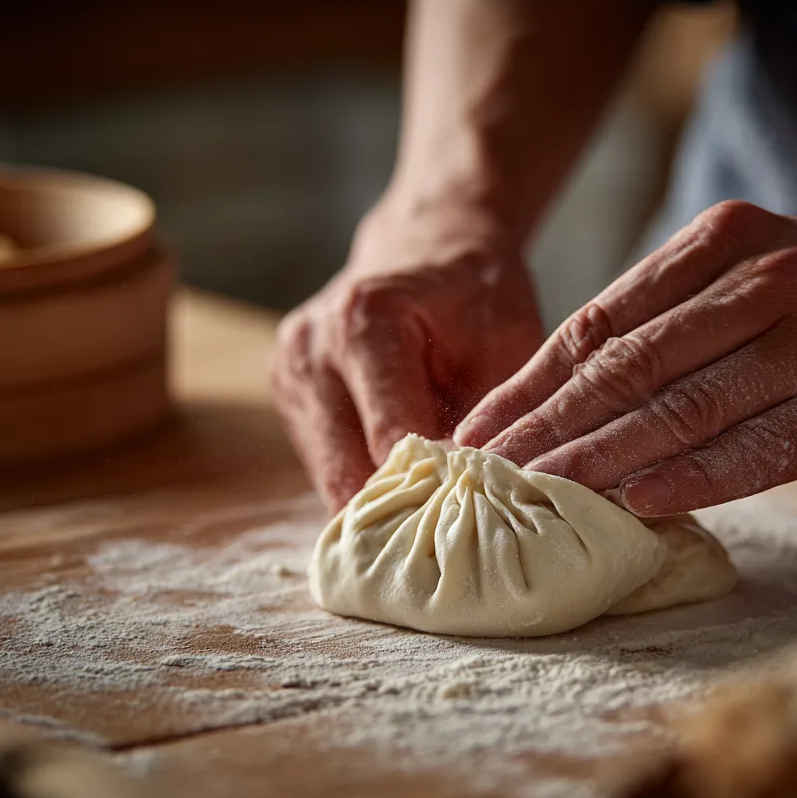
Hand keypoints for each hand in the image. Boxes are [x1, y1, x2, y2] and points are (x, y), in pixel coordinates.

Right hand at [273, 203, 543, 510]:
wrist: (430, 249)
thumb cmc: (477, 294)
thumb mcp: (508, 343)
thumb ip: (491, 416)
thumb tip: (485, 496)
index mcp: (364, 324)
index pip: (391, 440)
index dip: (435, 492)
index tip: (471, 526)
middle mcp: (311, 349)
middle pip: (346, 470)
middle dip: (402, 512)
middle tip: (450, 548)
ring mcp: (289, 374)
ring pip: (330, 477)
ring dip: (380, 504)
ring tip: (432, 523)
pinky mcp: (288, 397)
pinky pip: (326, 463)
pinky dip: (365, 484)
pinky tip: (407, 492)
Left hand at [455, 200, 796, 515]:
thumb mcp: (741, 271)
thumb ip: (663, 320)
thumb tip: (556, 399)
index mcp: (719, 242)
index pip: (599, 323)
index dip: (529, 383)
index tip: (473, 431)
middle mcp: (766, 280)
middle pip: (631, 367)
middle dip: (547, 427)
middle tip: (483, 475)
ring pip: (687, 407)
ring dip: (602, 458)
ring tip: (538, 495)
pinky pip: (761, 447)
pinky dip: (694, 477)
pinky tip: (636, 502)